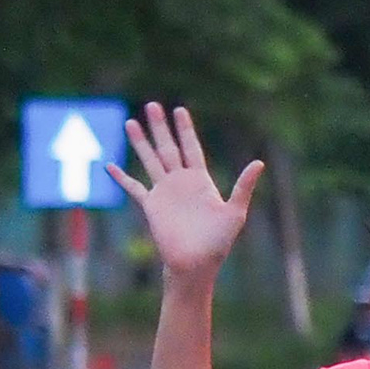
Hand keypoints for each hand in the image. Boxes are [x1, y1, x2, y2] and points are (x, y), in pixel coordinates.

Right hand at [105, 104, 263, 276]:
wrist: (196, 264)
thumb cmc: (218, 242)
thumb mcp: (235, 212)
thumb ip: (243, 186)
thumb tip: (259, 162)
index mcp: (200, 181)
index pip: (191, 147)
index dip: (185, 129)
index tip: (179, 109)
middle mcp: (181, 182)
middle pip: (168, 147)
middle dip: (160, 127)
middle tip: (152, 104)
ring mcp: (164, 193)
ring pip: (150, 160)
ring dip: (140, 142)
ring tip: (131, 122)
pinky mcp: (151, 206)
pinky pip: (133, 187)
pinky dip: (121, 177)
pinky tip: (109, 166)